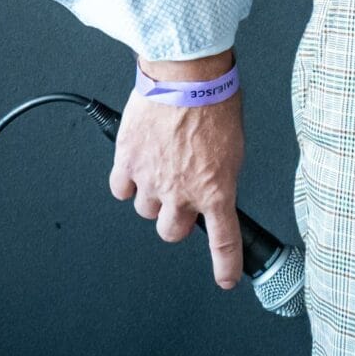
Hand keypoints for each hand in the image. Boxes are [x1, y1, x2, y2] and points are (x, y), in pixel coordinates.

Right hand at [110, 54, 246, 288]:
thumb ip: (221, 174)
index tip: (225, 279)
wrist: (187, 76)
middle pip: (173, 231)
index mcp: (217, 188)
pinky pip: (121, 190)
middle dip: (178, 219)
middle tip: (181, 198)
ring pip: (146, 211)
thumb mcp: (234, 145)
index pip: (223, 239)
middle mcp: (182, 192)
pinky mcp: (127, 164)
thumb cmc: (216, 101)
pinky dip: (127, 182)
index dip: (224, 265)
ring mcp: (152, 181)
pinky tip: (137, 165)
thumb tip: (214, 185)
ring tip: (162, 166)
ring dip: (153, 196)